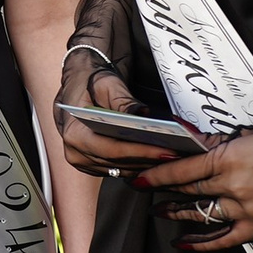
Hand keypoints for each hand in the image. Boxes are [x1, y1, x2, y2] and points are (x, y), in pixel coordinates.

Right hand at [57, 48, 179, 180]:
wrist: (79, 83)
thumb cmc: (91, 81)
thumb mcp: (107, 84)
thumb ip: (124, 101)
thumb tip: (142, 113)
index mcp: (74, 133)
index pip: (112, 149)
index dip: (141, 152)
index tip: (166, 150)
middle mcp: (75, 152)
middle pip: (118, 163)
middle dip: (149, 159)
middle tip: (177, 154)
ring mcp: (82, 162)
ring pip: (121, 171)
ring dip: (146, 165)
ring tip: (172, 157)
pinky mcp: (92, 165)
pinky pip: (119, 171)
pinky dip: (138, 165)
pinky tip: (157, 158)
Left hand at [134, 129, 252, 249]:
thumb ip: (219, 141)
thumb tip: (190, 140)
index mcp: (229, 158)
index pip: (182, 169)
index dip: (156, 175)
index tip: (136, 177)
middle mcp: (233, 186)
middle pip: (188, 190)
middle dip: (162, 192)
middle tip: (142, 191)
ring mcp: (246, 209)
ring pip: (202, 214)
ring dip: (177, 215)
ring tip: (160, 212)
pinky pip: (224, 239)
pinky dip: (201, 243)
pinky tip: (183, 244)